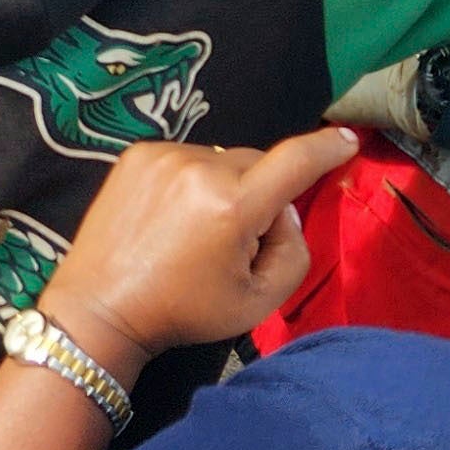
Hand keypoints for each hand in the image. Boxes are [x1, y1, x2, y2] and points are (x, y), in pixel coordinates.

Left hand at [37, 128, 359, 369]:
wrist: (101, 305)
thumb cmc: (183, 310)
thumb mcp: (258, 301)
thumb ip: (292, 252)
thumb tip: (284, 210)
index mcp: (232, 206)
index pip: (293, 161)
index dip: (326, 148)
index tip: (348, 139)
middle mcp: (198, 168)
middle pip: (257, 164)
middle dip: (261, 194)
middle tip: (239, 241)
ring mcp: (163, 155)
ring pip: (222, 160)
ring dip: (226, 186)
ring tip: (197, 232)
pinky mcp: (137, 153)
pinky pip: (188, 158)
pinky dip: (193, 181)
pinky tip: (171, 218)